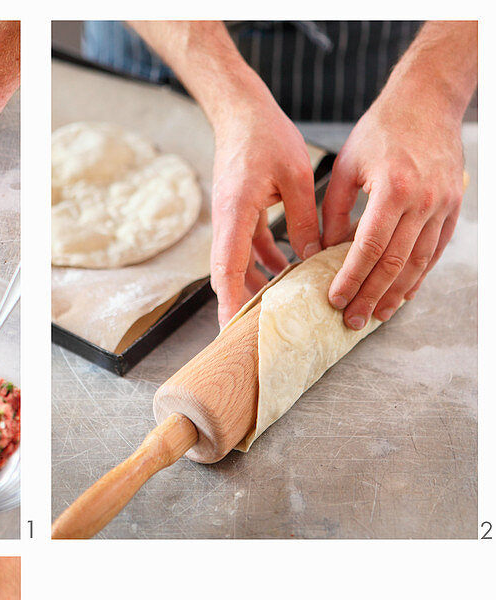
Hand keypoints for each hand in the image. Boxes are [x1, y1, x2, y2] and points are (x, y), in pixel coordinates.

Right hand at [210, 98, 321, 326]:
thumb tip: (313, 257)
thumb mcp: (297, 176)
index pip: (227, 270)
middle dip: (239, 306)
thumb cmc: (266, 137)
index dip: (231, 302)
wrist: (241, 112)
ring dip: (254, 288)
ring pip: (237, 267)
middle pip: (227, 277)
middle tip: (253, 335)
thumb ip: (305, 219)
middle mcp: (226, 223)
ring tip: (275, 311)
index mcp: (235, 215)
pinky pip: (247, 250)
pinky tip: (285, 274)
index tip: (234, 329)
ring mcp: (230, 222)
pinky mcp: (238, 216)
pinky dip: (263, 265)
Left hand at [321, 95, 465, 328]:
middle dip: (371, 297)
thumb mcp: (346, 167)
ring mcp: (443, 205)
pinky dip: (419, 276)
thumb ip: (334, 213)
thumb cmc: (381, 130)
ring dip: (396, 294)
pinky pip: (435, 251)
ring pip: (418, 264)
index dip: (351, 279)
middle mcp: (423, 201)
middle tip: (352, 320)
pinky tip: (403, 294)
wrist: (428, 99)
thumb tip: (324, 253)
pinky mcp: (453, 207)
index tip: (335, 300)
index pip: (369, 248)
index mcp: (394, 189)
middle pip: (394, 264)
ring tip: (377, 316)